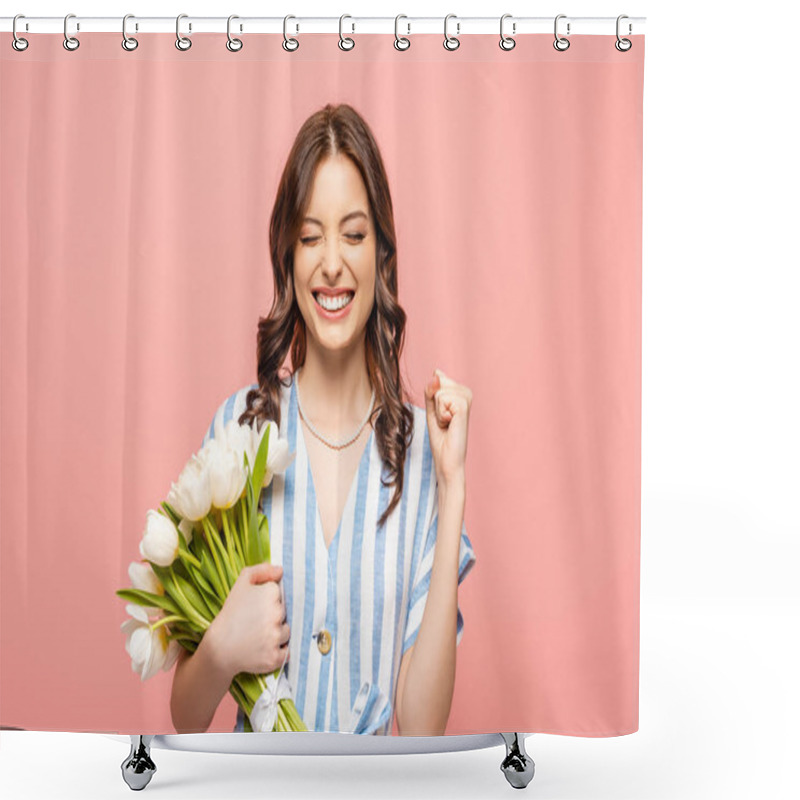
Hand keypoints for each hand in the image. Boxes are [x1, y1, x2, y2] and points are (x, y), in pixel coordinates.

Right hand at [207, 563, 289, 679]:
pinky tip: (263, 648)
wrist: (218, 648)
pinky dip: (277, 652)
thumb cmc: (230, 614)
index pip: (279, 594)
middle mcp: (276, 614)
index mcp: (270, 594)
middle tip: (255, 622)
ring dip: (276, 634)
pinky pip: (286, 652)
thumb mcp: (241, 584)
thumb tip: (280, 570)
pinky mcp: (275, 657)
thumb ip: (261, 571)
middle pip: (284, 612)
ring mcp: (276, 637)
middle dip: (273, 616)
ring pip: (286, 632)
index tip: (256, 606)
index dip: (268, 600)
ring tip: (258, 635)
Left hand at [424, 368, 471, 487]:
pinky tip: (450, 425)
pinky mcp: (465, 408)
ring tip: (447, 423)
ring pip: (440, 391)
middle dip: (434, 404)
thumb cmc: (441, 439)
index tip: (441, 415)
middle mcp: (466, 394)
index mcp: (460, 393)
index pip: (438, 378)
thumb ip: (432, 392)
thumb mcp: (432, 411)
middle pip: (438, 383)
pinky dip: (440, 414)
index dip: (432, 397)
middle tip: (443, 421)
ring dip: (437, 411)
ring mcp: (467, 400)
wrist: (447, 460)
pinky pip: (443, 399)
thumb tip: (436, 373)